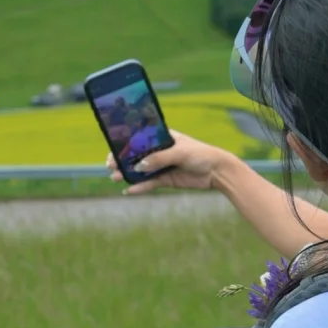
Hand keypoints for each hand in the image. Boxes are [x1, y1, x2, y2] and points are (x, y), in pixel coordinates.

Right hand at [106, 129, 234, 193]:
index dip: (125, 143)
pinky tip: (129, 190)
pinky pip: (150, 183)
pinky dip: (140, 186)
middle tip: (110, 165)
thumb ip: (160, 158)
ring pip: (141, 170)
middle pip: (137, 155)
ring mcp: (162, 165)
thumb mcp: (180, 153)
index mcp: (162, 137)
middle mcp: (160, 150)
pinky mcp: (166, 179)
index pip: (140, 138)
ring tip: (115, 177)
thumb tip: (140, 166)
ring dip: (128, 173)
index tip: (113, 149)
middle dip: (122, 160)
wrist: (217, 172)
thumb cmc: (201, 154)